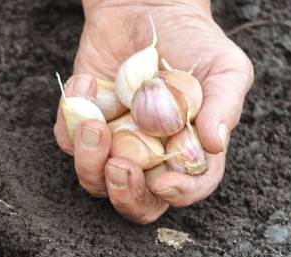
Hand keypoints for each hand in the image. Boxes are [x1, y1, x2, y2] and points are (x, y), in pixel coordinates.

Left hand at [53, 0, 253, 222]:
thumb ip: (224, 105)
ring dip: (89, 160)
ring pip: (93, 180)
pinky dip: (71, 115)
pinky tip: (86, 82)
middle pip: (135, 203)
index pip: (188, 188)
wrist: (150, 7)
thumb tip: (215, 144)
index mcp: (187, 153)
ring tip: (92, 123)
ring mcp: (113, 145)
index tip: (164, 182)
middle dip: (125, 195)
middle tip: (120, 167)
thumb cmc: (195, 42)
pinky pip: (66, 140)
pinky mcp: (81, 127)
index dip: (179, 194)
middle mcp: (149, 158)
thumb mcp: (225, 68)